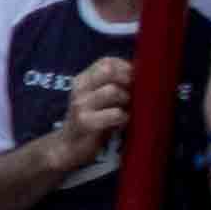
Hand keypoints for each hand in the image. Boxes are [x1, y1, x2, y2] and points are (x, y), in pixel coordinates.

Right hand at [54, 50, 131, 165]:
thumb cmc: (91, 120)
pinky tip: (121, 123)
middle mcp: (80, 89)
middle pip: (109, 71)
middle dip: (127, 80)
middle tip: (132, 94)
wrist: (68, 147)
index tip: (133, 80)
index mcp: (82, 80)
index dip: (125, 67)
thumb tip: (142, 76)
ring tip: (125, 109)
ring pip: (113, 91)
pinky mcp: (86, 123)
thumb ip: (111, 85)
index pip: (106, 62)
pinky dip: (124, 117)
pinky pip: (115, 114)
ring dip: (126, 100)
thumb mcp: (96, 98)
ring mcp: (81, 105)